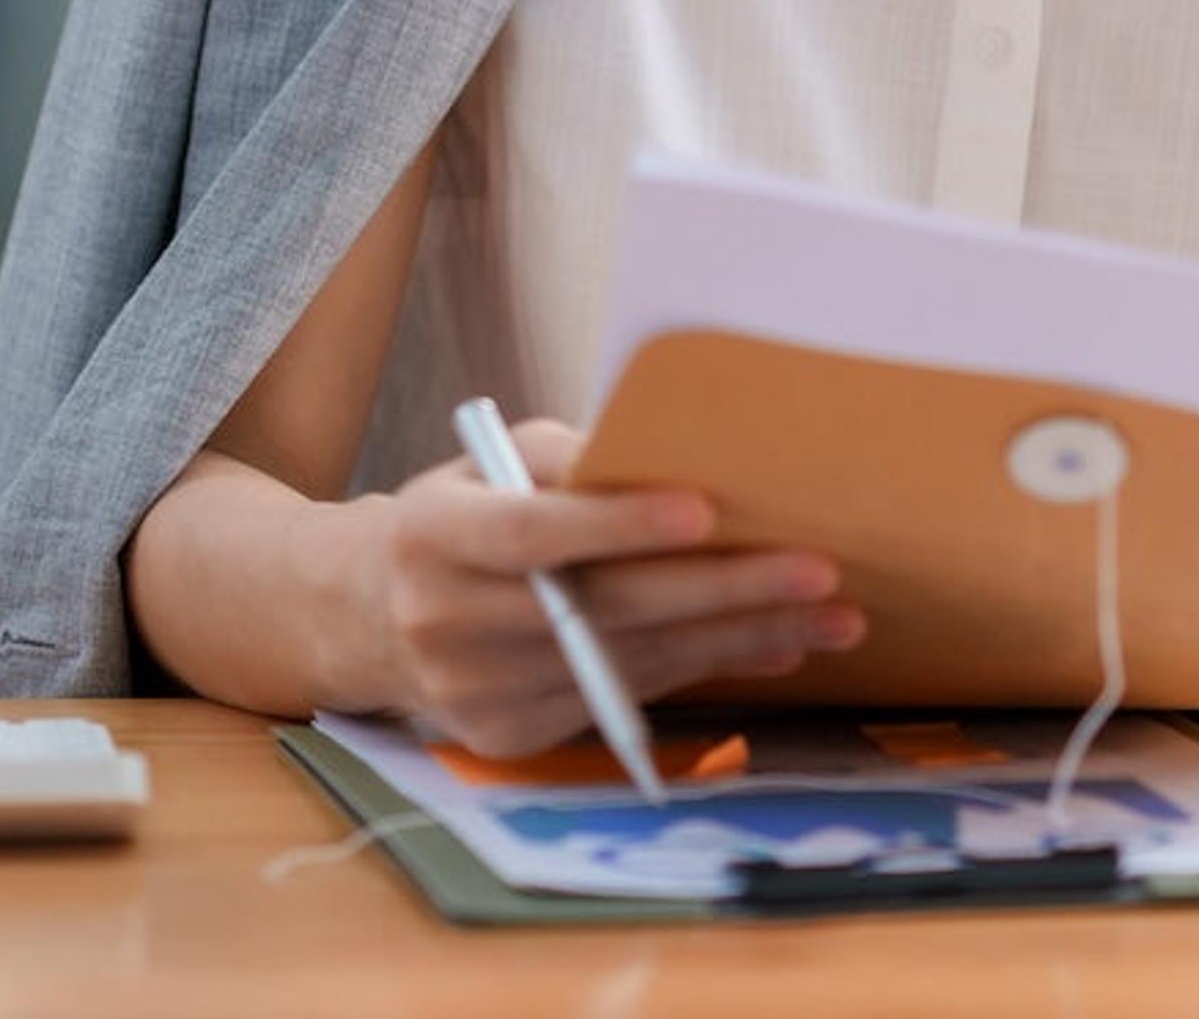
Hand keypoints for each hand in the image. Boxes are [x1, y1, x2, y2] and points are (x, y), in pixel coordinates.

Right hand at [366, 419, 864, 755]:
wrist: (370, 613)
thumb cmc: (462, 515)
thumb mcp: (493, 464)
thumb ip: (571, 461)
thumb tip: (679, 460)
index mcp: (433, 536)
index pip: (533, 534)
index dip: (617, 524)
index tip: (707, 510)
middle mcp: (445, 622)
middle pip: (600, 610)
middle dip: (721, 590)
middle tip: (817, 570)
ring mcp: (474, 693)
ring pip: (629, 663)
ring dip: (739, 640)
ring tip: (828, 616)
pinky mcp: (506, 737)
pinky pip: (624, 699)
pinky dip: (705, 671)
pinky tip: (771, 647)